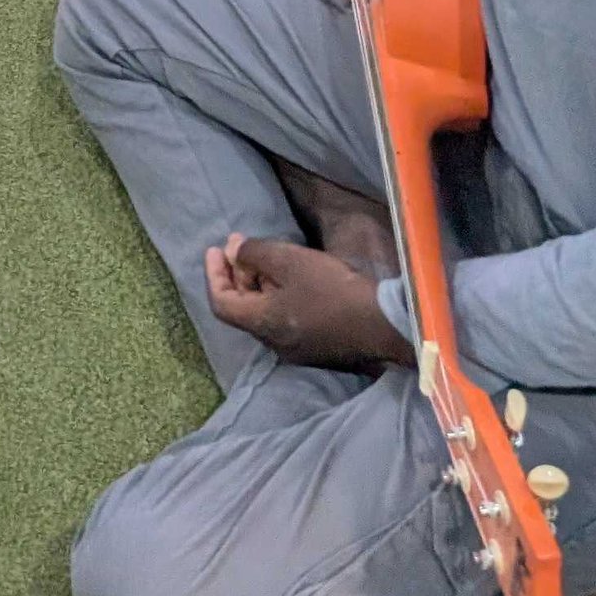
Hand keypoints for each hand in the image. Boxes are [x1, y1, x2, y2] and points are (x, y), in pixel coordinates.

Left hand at [204, 235, 411, 369]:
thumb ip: (254, 253)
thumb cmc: (331, 290)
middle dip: (237, 275)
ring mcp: (297, 350)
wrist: (381, 323)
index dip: (214, 274)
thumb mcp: (288, 261)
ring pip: (264, 314)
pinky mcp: (316, 347)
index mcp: (263, 325)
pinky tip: (290, 278)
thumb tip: (232, 250)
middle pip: (243, 309)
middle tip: (241, 246)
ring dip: (258, 285)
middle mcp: (274, 344)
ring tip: (265, 257)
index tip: (215, 249)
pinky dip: (277, 296)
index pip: (222, 303)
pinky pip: (284, 320)